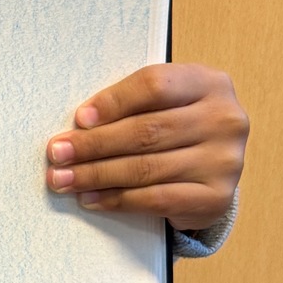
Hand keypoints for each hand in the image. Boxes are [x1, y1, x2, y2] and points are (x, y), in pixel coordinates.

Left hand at [45, 64, 247, 230]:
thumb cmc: (179, 126)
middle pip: (146, 131)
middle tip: (58, 153)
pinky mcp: (216, 197)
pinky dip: (117, 199)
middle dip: (93, 145)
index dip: (112, 102)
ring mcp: (224, 161)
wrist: (214, 168)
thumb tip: (80, 126)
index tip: (79, 119)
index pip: (154, 86)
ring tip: (64, 179)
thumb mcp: (165, 103)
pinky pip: (156, 198)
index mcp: (208, 83)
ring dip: (96, 175)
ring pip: (146, 168)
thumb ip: (131, 105)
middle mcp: (224, 119)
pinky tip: (91, 198)